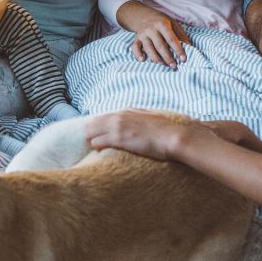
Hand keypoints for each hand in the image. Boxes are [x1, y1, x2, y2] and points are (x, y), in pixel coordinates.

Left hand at [84, 109, 206, 161]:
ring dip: (90, 138)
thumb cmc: (168, 130)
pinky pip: (98, 141)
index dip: (99, 124)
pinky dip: (96, 145)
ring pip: (93, 131)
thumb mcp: (153, 117)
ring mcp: (119, 127)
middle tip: (85, 138)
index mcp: (128, 111)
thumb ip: (143, 117)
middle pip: (95, 122)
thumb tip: (141, 120)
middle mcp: (121, 117)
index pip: (106, 116)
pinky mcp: (119, 139)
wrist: (175, 136)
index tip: (95, 131)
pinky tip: (95, 149)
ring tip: (88, 144)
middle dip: (90, 130)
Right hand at [123, 5, 190, 67]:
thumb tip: (189, 47)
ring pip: (148, 48)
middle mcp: (151, 29)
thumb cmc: (161, 22)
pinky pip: (135, 47)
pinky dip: (137, 54)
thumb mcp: (173, 23)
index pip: (171, 39)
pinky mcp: (136, 39)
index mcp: (162, 24)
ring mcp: (143, 34)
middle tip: (174, 66)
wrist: (143, 15)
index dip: (178, 49)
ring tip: (163, 65)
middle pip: (160, 45)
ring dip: (155, 58)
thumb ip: (180, 34)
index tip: (183, 59)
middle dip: (167, 57)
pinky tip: (143, 60)